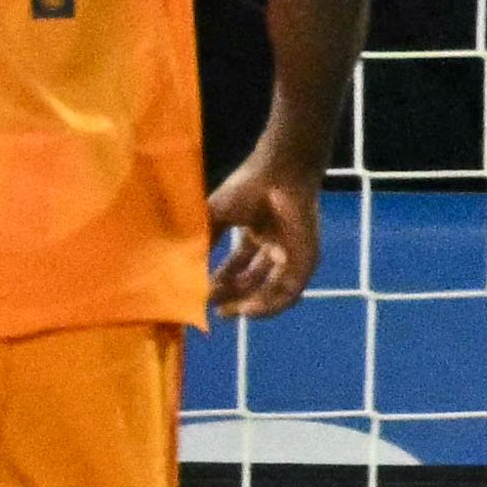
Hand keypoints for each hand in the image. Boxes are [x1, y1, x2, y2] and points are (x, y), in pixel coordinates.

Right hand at [206, 146, 322, 318]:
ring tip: (227, 312)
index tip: (203, 295)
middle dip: (234, 297)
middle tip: (216, 311)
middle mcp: (274, 245)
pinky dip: (269, 305)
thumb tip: (181, 264)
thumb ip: (202, 238)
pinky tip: (248, 310)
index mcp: (256, 233)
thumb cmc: (249, 187)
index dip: (221, 282)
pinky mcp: (306, 261)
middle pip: (254, 280)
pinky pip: (289, 292)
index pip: (238, 266)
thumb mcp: (216, 215)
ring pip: (271, 290)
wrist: (280, 173)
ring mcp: (291, 254)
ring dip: (249, 304)